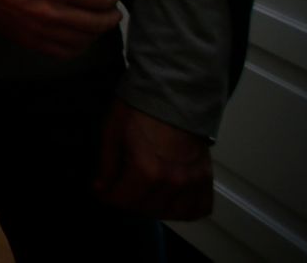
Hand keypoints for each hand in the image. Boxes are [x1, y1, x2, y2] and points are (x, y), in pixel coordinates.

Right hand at [0, 0, 120, 57]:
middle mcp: (50, 12)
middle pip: (96, 22)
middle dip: (110, 17)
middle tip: (112, 12)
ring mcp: (40, 31)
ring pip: (83, 40)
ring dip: (96, 33)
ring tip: (97, 24)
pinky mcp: (30, 42)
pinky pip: (63, 52)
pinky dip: (77, 47)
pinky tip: (78, 38)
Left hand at [94, 101, 213, 220]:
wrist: (174, 92)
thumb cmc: (139, 108)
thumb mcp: (112, 132)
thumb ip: (107, 165)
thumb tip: (100, 188)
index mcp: (147, 169)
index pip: (123, 200)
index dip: (107, 197)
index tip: (102, 191)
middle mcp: (173, 180)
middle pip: (146, 209)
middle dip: (128, 201)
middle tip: (121, 188)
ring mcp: (192, 180)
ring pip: (172, 213)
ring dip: (155, 208)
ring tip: (144, 193)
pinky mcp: (206, 177)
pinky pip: (199, 208)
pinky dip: (185, 209)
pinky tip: (171, 199)